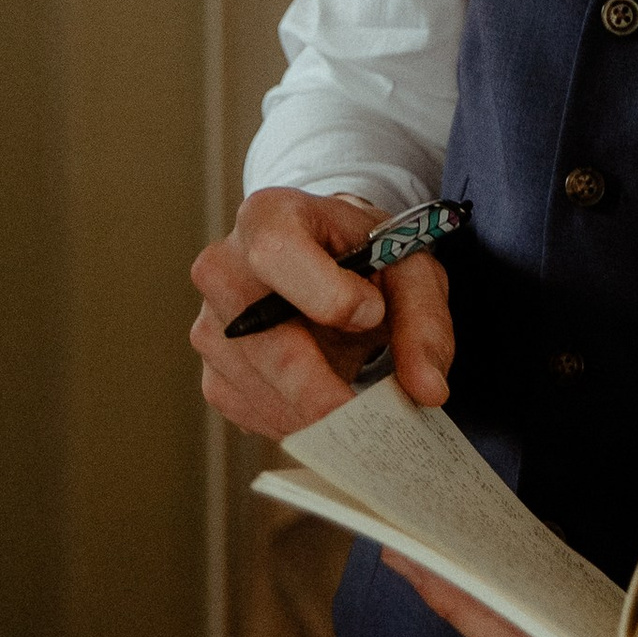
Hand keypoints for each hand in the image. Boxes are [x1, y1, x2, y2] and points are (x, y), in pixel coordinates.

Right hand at [189, 188, 454, 438]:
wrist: (333, 264)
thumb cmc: (368, 258)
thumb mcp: (410, 270)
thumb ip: (424, 323)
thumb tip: (428, 389)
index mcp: (269, 216)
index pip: (276, 253)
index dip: (326, 293)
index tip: (372, 314)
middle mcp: (224, 266)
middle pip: (261, 337)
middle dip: (320, 386)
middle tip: (369, 414)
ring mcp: (209, 321)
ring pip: (254, 384)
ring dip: (310, 410)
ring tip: (356, 406)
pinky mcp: (211, 369)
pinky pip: (246, 409)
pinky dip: (292, 420)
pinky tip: (322, 406)